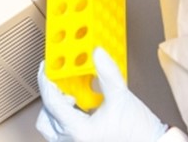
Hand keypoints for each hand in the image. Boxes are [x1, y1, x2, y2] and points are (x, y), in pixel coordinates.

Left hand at [36, 47, 167, 141]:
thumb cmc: (141, 134)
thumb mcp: (122, 97)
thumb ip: (107, 74)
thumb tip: (97, 54)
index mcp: (79, 131)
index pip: (51, 102)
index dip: (46, 81)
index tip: (46, 68)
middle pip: (46, 117)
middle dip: (51, 98)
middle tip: (60, 84)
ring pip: (52, 129)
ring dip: (57, 112)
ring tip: (71, 98)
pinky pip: (64, 135)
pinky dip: (66, 120)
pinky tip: (80, 110)